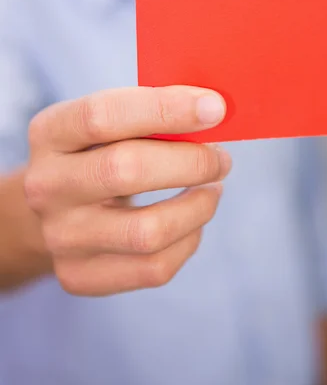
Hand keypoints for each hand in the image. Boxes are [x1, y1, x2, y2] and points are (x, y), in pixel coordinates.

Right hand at [25, 86, 230, 295]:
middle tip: (220, 158)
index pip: (102, 115)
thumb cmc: (100, 153)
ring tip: (212, 189)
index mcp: (50, 133)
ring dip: (198, 207)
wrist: (57, 208)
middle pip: (126, 171)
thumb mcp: (109, 124)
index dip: (164, 109)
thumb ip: (151, 113)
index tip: (214, 108)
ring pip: (147, 232)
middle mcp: (46, 185)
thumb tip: (212, 111)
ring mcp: (60, 237)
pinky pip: (154, 268)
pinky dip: (188, 241)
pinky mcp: (79, 275)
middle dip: (191, 162)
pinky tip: (192, 221)